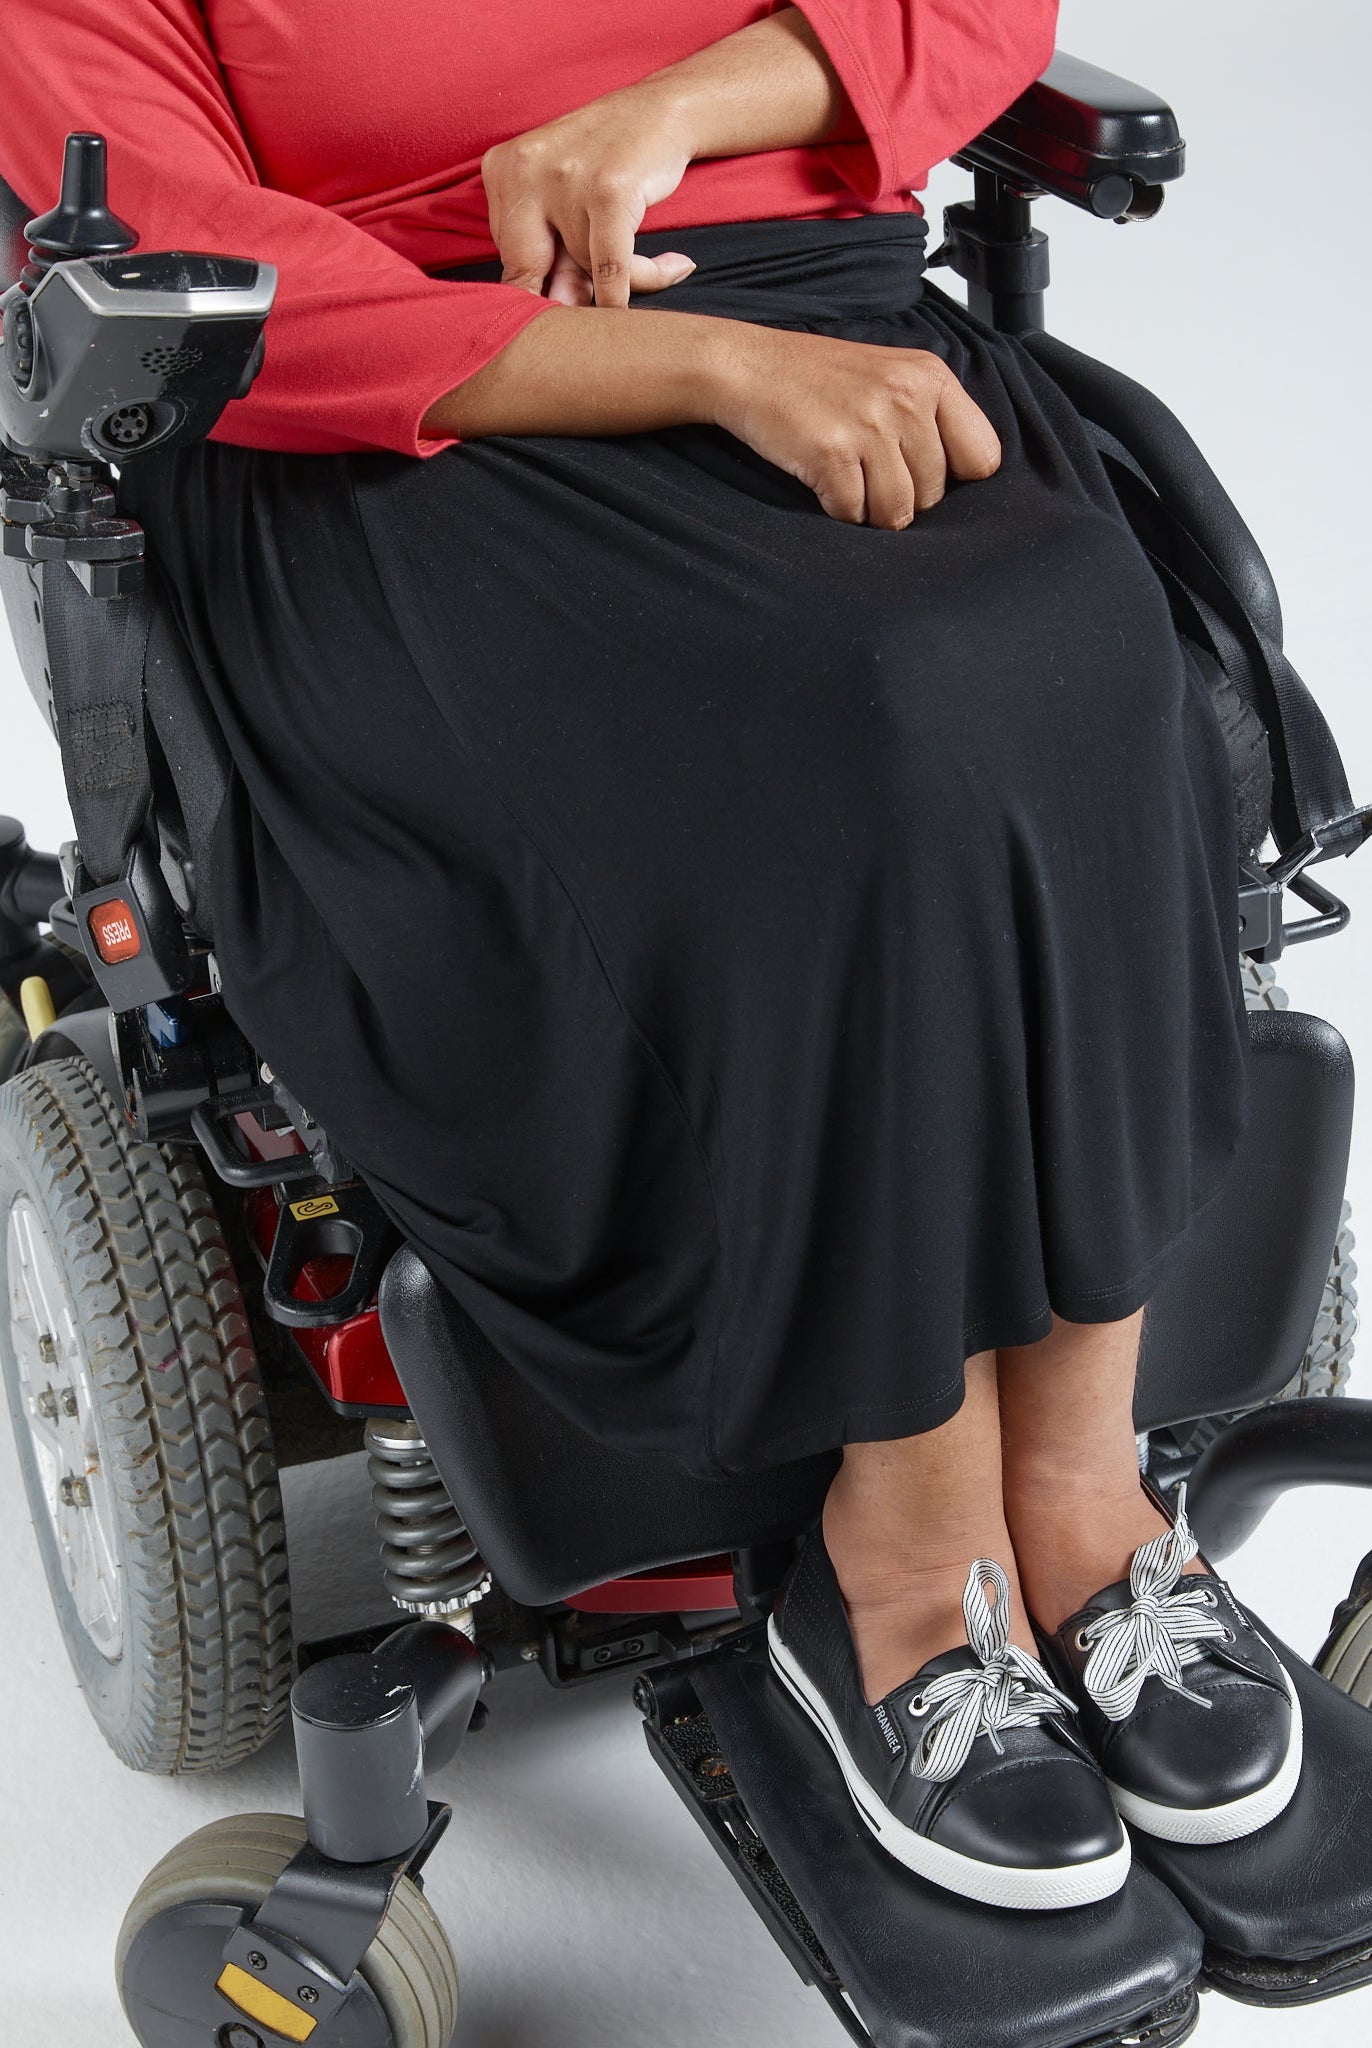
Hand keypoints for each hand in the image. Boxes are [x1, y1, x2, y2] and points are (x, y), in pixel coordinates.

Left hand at [482, 87, 698, 307]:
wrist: (660, 110)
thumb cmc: (608, 163)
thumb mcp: (560, 197)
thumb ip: (549, 253)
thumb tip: (554, 322)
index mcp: (502, 169)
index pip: (507, 254)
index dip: (538, 287)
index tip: (566, 301)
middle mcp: (525, 170)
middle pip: (529, 269)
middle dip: (559, 300)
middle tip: (588, 311)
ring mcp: (565, 180)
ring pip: (580, 269)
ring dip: (617, 282)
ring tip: (656, 267)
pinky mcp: (606, 191)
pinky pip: (612, 269)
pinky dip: (631, 288)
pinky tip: (672, 270)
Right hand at [712, 325, 1002, 527]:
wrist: (751, 367)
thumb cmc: (819, 379)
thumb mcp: (892, 377)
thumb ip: (932, 417)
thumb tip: (963, 479)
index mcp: (931, 378)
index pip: (982, 457)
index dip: (954, 479)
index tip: (924, 476)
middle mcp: (907, 398)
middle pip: (934, 494)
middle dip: (903, 498)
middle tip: (869, 475)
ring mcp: (870, 425)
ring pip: (897, 511)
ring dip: (871, 512)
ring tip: (849, 483)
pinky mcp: (832, 452)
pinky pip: (853, 514)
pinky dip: (838, 512)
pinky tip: (824, 483)